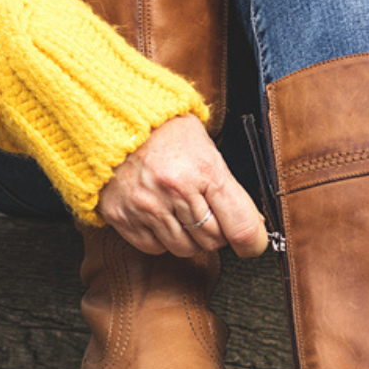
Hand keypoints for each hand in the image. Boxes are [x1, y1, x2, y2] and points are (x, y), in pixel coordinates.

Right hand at [97, 114, 267, 257]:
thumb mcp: (207, 148)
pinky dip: (161, 238)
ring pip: (185, 249)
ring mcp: (147, 206)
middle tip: (209, 214)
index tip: (253, 244)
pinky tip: (159, 214)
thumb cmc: (166, 131)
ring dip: (189, 238)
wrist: (115, 119)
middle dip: (217, 233)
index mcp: (204, 170)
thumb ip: (226, 187)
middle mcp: (175, 191)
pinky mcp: (123, 218)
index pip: (240, 226)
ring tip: (181, 211)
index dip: (252, 242)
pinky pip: (155, 247)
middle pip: (213, 241)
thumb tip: (249, 222)